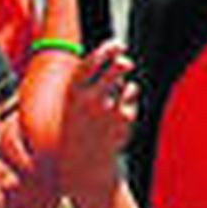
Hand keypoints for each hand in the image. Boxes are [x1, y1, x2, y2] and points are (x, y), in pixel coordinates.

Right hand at [59, 43, 137, 206]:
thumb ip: (97, 79)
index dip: (105, 51)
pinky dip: (128, 104)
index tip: (117, 45)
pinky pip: (132, 99)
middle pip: (117, 69)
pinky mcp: (125, 119)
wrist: (84, 163)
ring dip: (123, 88)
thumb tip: (122, 58)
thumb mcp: (77, 102)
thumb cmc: (80, 125)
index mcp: (74, 94)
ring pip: (127, 85)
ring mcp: (110, 110)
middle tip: (126, 63)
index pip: (90, 65)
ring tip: (110, 105)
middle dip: (124, 62)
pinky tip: (115, 120)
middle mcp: (91, 100)